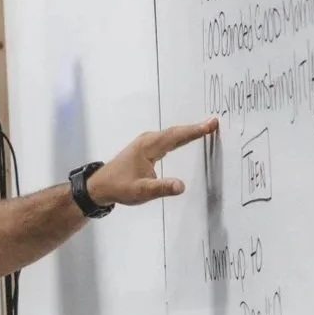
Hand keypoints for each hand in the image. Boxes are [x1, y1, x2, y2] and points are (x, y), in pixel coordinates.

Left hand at [87, 118, 218, 207]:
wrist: (99, 187)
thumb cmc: (119, 188)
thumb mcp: (140, 191)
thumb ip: (161, 188)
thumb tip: (180, 186)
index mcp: (148, 147)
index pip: (176, 136)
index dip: (194, 131)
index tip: (211, 124)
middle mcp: (148, 141)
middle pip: (175, 132)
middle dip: (194, 128)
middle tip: (214, 123)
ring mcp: (145, 143)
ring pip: (171, 135)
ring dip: (187, 131)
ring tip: (206, 128)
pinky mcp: (145, 149)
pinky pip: (166, 140)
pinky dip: (179, 137)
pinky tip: (186, 138)